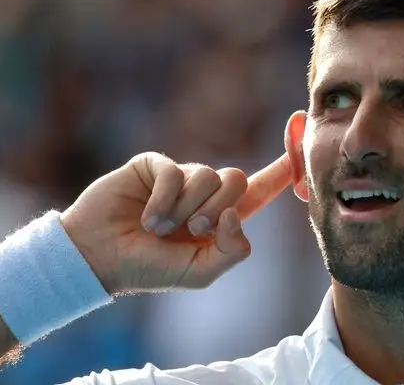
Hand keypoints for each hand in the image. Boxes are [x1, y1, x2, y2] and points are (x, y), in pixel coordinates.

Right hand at [60, 152, 291, 293]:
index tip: (303, 130)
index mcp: (221, 217)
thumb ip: (230, 251)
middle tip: (191, 231)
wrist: (99, 257)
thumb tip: (236, 216)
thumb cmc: (149, 268)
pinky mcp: (154, 165)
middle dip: (217, 210)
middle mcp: (204, 193)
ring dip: (186, 209)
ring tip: (162, 228)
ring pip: (208, 175)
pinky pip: (174, 172)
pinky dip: (164, 201)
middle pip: (238, 179)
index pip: (261, 188)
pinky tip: (147, 218)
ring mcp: (180, 177)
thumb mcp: (199, 272)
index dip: (283, 166)